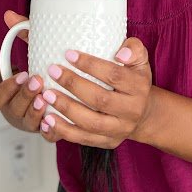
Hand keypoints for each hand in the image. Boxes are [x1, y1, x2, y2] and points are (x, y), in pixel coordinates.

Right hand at [0, 10, 46, 132]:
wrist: (59, 90)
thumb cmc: (39, 70)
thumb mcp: (31, 52)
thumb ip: (21, 34)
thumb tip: (9, 14)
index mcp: (8, 96)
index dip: (7, 88)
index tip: (21, 73)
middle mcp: (17, 112)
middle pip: (14, 110)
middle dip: (24, 96)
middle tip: (37, 81)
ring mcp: (32, 123)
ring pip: (30, 123)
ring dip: (36, 112)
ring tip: (47, 97)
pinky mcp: (49, 131)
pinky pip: (48, 135)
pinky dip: (51, 129)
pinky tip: (57, 119)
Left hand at [36, 38, 152, 148]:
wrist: (144, 113)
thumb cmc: (134, 79)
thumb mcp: (140, 59)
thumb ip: (134, 49)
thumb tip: (121, 53)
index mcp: (139, 87)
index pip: (114, 75)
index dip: (90, 65)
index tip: (68, 54)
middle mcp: (132, 111)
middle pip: (100, 100)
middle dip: (73, 85)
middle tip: (53, 71)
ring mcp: (120, 129)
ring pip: (90, 123)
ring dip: (66, 108)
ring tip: (47, 94)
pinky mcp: (108, 142)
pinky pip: (84, 139)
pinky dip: (64, 130)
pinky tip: (48, 119)